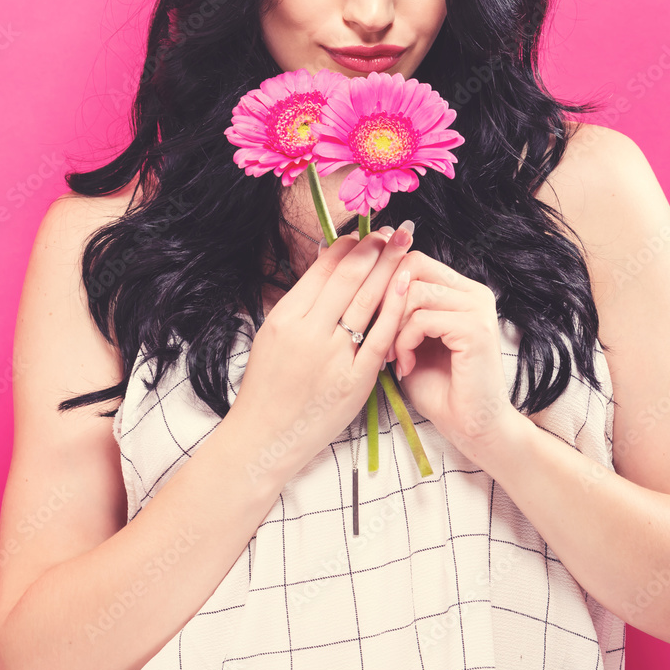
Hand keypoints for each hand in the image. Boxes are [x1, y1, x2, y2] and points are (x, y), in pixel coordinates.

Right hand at [229, 224, 414, 481]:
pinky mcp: (354, 381)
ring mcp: (333, 357)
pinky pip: (380, 336)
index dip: (350, 246)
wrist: (263, 439)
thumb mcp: (273, 336)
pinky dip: (395, 305)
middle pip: (348, 278)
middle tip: (394, 230)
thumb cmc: (267, 387)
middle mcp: (308, 333)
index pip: (323, 269)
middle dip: (374, 248)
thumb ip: (301, 304)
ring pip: (366, 300)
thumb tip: (329, 263)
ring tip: (405, 244)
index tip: (367, 233)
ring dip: (388, 266)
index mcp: (285, 317)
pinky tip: (406, 282)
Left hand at [388, 251, 515, 459]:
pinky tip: (404, 365)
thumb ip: (398, 308)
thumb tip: (364, 278)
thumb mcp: (410, 338)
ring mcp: (478, 308)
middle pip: (412, 266)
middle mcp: (474, 292)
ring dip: (392, 326)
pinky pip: (422, 319)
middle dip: (386, 299)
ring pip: (413, 291)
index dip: (384, 282)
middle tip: (377, 335)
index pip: (413, 260)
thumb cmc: (437, 387)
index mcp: (461, 290)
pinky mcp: (475, 329)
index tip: (372, 317)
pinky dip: (403, 342)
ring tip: (390, 356)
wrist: (469, 427)